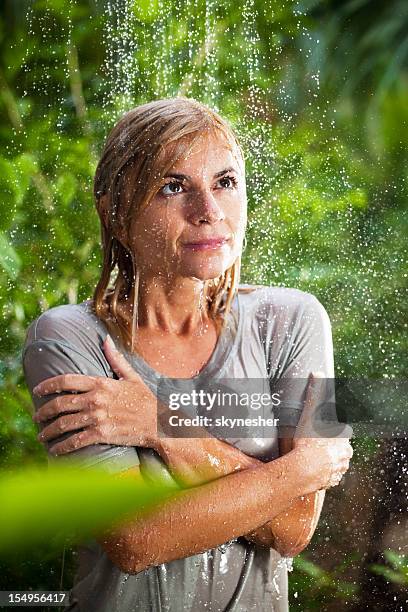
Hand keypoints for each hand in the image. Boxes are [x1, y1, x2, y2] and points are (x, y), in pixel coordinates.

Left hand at [32, 335, 159, 454]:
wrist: (160, 422)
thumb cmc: (145, 399)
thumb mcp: (131, 376)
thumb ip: (115, 359)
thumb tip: (106, 340)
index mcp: (101, 383)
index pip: (66, 380)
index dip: (48, 385)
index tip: (37, 389)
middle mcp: (96, 400)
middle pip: (60, 404)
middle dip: (43, 411)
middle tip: (37, 416)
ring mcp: (98, 418)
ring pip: (64, 424)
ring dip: (48, 431)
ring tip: (42, 435)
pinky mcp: (101, 434)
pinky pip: (75, 441)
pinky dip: (62, 447)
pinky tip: (55, 450)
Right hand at [292, 372, 353, 489]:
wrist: (304, 469)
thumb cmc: (309, 441)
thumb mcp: (310, 414)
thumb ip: (315, 394)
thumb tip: (317, 374)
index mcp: (344, 436)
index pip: (341, 430)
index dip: (329, 429)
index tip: (318, 430)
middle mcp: (346, 453)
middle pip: (339, 445)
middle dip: (327, 444)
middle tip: (312, 442)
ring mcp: (340, 468)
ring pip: (335, 460)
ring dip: (325, 458)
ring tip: (310, 455)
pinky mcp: (332, 481)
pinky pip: (328, 474)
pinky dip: (321, 471)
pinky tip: (311, 467)